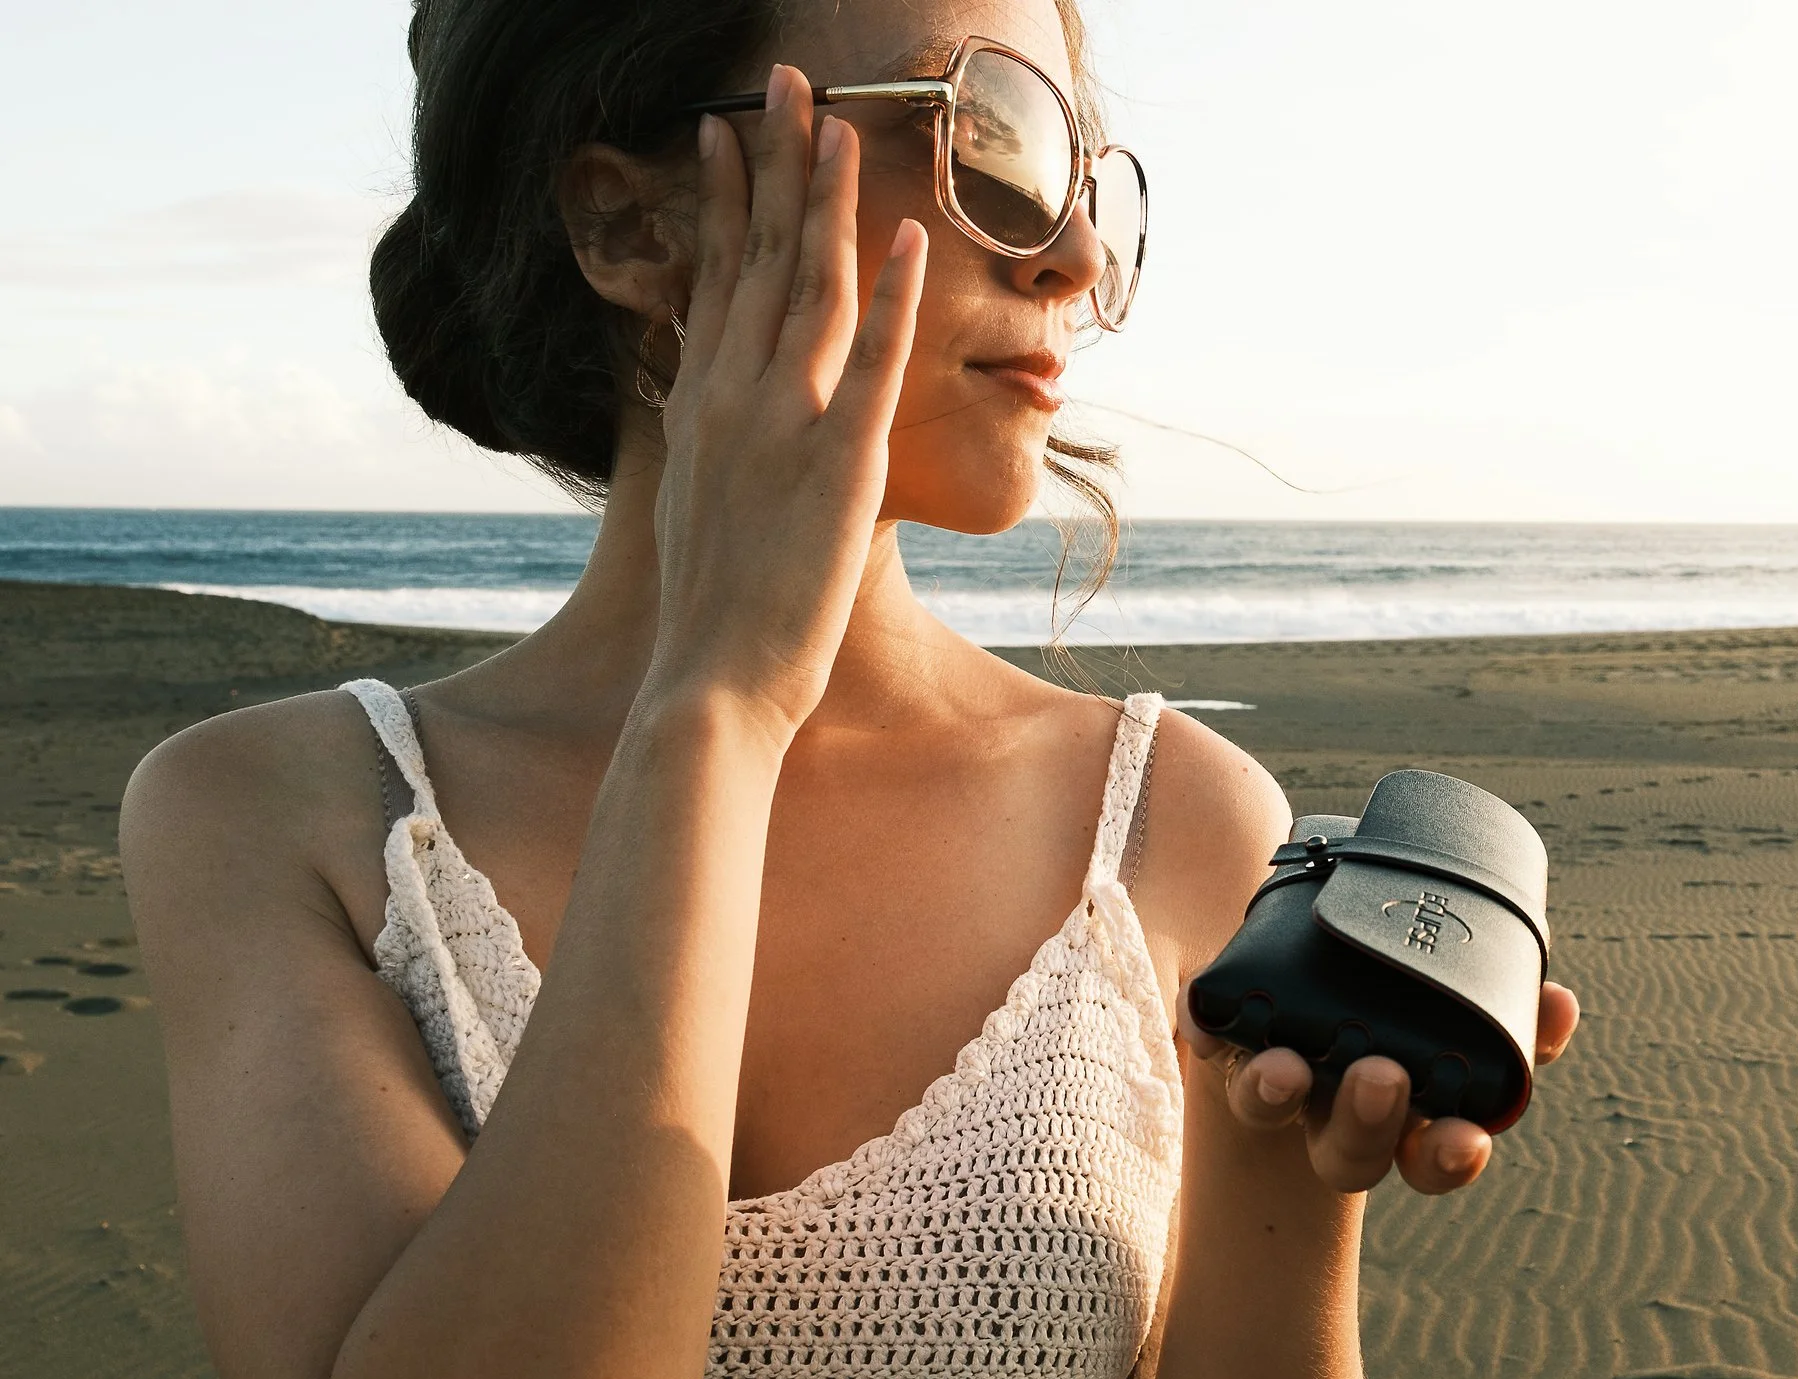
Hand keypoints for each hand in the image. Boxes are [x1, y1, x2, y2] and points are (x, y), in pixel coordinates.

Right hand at [645, 65, 928, 734]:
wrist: (711, 682)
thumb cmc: (712, 613)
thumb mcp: (695, 506)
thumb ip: (708, 443)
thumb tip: (707, 408)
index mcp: (699, 407)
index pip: (713, 277)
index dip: (723, 199)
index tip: (725, 131)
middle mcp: (731, 398)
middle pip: (759, 257)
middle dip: (773, 163)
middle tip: (786, 82)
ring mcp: (784, 425)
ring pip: (810, 287)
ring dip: (826, 198)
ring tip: (839, 121)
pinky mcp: (839, 463)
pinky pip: (871, 363)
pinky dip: (891, 296)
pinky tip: (907, 235)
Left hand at [1180, 983, 1580, 1194]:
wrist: (1315, 953)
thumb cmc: (1403, 991)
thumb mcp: (1470, 1003)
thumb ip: (1516, 1015)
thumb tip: (1557, 1001)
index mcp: (1406, 1114)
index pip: (1433, 1156)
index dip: (1450, 1156)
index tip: (1468, 1142)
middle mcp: (1336, 1109)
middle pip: (1348, 1150)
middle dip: (1367, 1124)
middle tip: (1382, 1078)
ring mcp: (1276, 1076)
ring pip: (1265, 1103)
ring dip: (1274, 1090)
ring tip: (1282, 1069)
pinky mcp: (1220, 1033)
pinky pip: (1207, 1034)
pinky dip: (1204, 1024)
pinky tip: (1202, 1013)